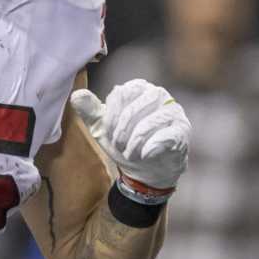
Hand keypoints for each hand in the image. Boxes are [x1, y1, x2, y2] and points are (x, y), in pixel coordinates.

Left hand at [69, 80, 190, 202]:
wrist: (146, 169)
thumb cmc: (125, 143)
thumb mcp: (103, 128)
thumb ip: (90, 111)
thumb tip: (76, 95)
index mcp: (138, 89)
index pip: (120, 93)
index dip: (110, 117)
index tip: (108, 133)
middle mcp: (159, 95)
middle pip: (133, 108)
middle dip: (120, 131)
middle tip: (118, 145)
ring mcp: (174, 111)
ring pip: (149, 122)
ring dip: (133, 141)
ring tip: (129, 152)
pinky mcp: (182, 130)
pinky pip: (165, 136)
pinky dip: (149, 148)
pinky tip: (143, 155)